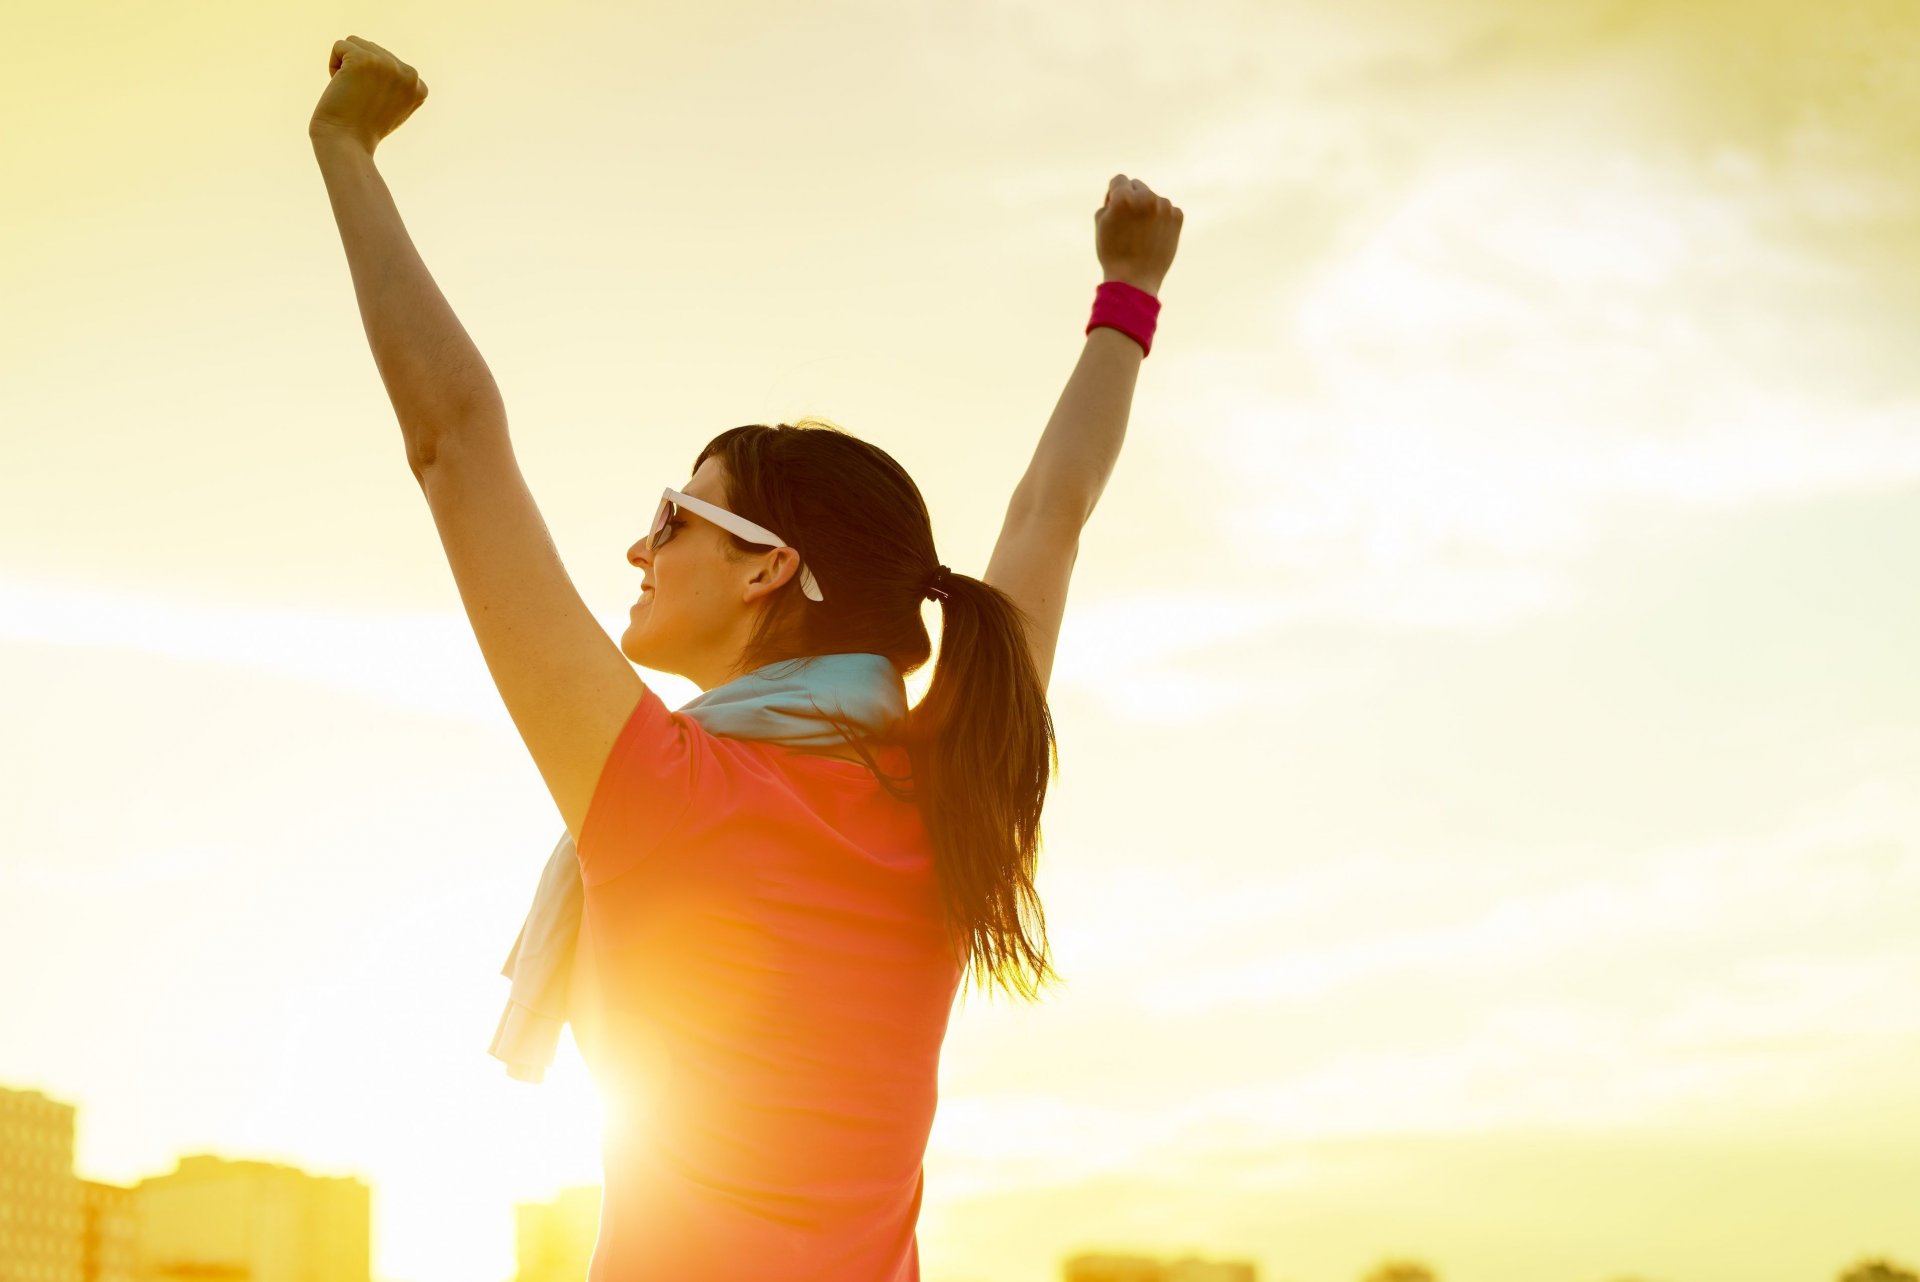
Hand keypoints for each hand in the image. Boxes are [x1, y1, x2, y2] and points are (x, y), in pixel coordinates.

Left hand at [308, 35, 428, 153]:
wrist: (347, 145)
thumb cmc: (363, 131)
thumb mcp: (392, 107)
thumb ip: (396, 85)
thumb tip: (389, 63)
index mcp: (420, 87)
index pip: (388, 62)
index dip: (373, 82)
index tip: (374, 106)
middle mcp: (409, 73)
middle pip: (372, 49)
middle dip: (358, 72)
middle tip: (360, 101)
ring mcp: (388, 65)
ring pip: (356, 44)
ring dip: (346, 67)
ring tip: (351, 93)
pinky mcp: (363, 59)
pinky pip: (339, 46)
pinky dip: (333, 66)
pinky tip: (340, 87)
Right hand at [1095, 174, 1182, 293]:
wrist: (1135, 280)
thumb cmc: (1113, 254)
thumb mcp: (1102, 224)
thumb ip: (1110, 201)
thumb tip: (1122, 191)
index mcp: (1123, 198)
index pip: (1119, 180)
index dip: (1114, 195)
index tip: (1114, 211)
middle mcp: (1146, 197)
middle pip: (1137, 185)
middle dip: (1131, 199)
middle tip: (1128, 224)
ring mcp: (1164, 206)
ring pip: (1153, 198)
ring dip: (1147, 209)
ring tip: (1141, 234)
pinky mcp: (1177, 217)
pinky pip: (1167, 210)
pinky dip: (1161, 219)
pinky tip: (1154, 236)